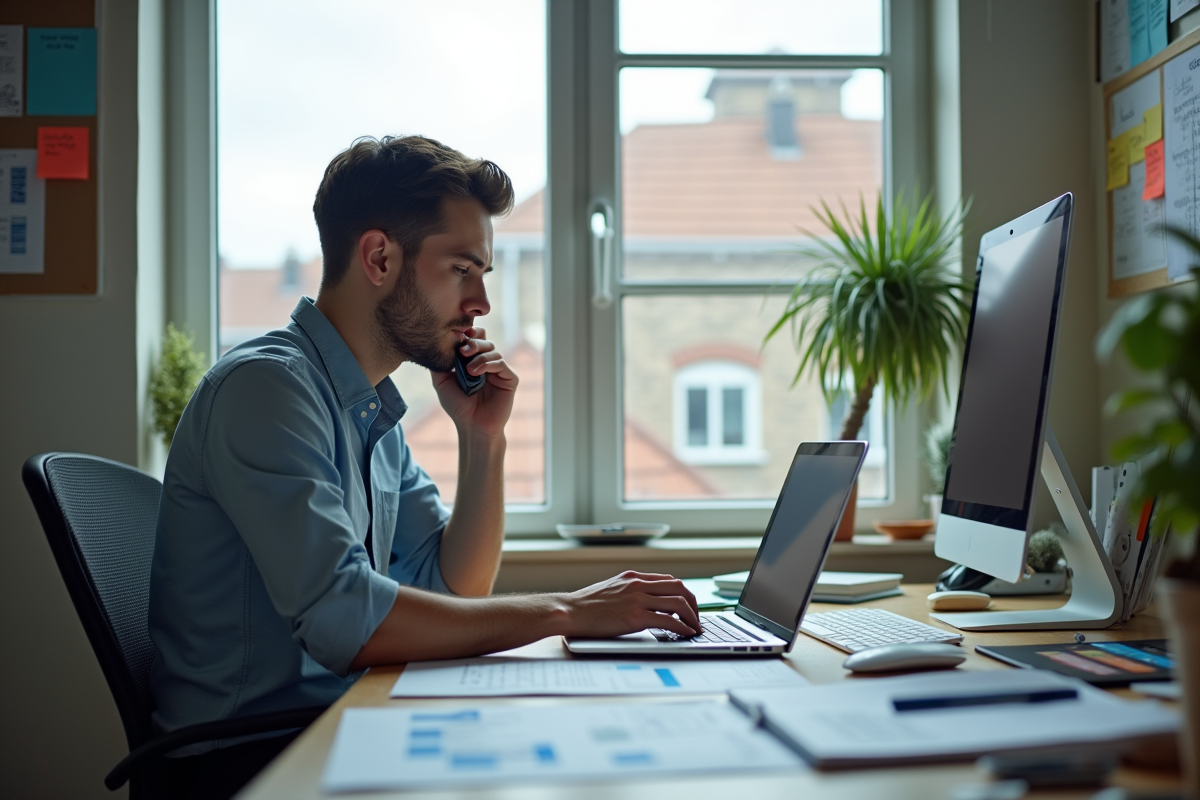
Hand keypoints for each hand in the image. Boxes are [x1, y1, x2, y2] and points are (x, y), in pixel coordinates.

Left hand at [431, 327, 517, 437]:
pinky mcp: (510, 379)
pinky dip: (488, 363)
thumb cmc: (458, 406)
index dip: (469, 333)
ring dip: (479, 356)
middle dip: (473, 342)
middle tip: (463, 351)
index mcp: (473, 360)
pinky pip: (501, 363)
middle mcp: (488, 363)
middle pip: (485, 340)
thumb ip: (439, 363)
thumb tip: (436, 344)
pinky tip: (476, 373)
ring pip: (493, 350)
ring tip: (468, 370)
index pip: (475, 338)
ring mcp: (499, 371)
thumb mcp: (441, 381)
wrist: (472, 426)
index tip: (460, 335)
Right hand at [558, 571, 701, 637]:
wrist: (569, 611)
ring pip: (678, 602)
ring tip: (695, 628)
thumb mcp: (611, 589)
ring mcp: (637, 599)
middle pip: (679, 587)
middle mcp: (638, 584)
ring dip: (692, 616)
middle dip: (693, 603)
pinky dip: (683, 628)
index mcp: (633, 577)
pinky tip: (686, 634)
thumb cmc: (586, 605)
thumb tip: (647, 602)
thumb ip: (630, 591)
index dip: (683, 594)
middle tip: (696, 618)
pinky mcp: (635, 617)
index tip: (688, 606)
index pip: (669, 580)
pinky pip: (669, 620)